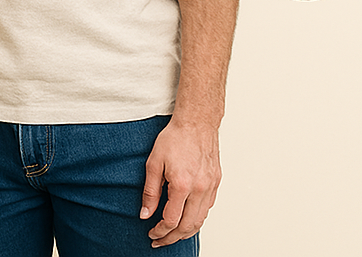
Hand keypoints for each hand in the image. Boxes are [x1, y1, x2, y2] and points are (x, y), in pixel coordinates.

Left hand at [141, 119, 220, 247]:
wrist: (197, 121)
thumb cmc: (176, 137)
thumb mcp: (154, 163)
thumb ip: (150, 192)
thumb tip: (145, 214)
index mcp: (182, 184)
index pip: (171, 221)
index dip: (160, 231)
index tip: (151, 232)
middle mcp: (200, 188)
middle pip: (187, 226)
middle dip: (172, 238)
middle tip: (160, 240)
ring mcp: (210, 185)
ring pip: (200, 220)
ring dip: (186, 231)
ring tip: (173, 234)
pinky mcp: (216, 181)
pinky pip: (208, 207)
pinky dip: (197, 217)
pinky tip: (188, 217)